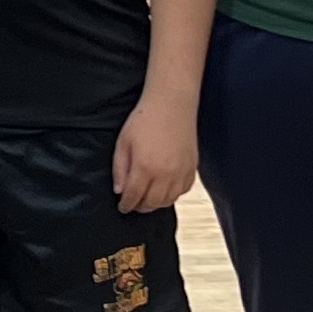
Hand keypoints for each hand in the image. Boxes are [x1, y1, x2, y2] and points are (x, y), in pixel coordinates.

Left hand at [112, 97, 198, 213]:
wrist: (171, 104)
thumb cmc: (144, 120)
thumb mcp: (123, 143)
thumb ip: (120, 169)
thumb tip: (120, 190)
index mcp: (145, 168)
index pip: (134, 197)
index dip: (126, 205)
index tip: (123, 207)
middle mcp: (165, 174)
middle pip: (152, 203)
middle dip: (140, 207)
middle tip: (134, 204)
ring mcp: (181, 172)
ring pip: (169, 200)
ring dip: (157, 203)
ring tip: (148, 199)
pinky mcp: (193, 167)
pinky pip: (183, 190)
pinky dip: (173, 195)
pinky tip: (165, 190)